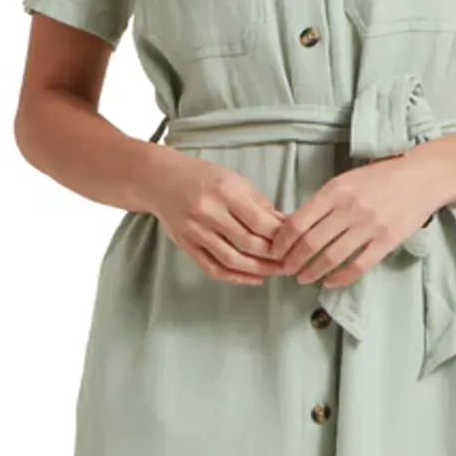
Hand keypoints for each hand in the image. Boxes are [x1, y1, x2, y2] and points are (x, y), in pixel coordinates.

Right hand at [146, 150, 287, 283]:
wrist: (160, 180)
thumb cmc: (201, 177)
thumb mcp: (234, 179)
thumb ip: (259, 203)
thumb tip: (286, 223)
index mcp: (225, 191)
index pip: (260, 222)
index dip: (281, 236)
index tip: (295, 241)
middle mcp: (208, 212)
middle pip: (249, 243)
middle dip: (274, 256)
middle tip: (291, 260)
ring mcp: (195, 231)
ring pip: (232, 260)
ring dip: (259, 270)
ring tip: (277, 271)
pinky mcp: (186, 245)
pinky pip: (213, 268)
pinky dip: (235, 277)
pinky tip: (253, 279)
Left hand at [266, 154, 442, 288]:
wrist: (422, 177)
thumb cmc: (381, 176)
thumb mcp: (346, 179)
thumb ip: (324, 200)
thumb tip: (295, 224)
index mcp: (335, 190)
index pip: (298, 221)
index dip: (282, 241)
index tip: (275, 251)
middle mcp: (350, 208)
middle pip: (311, 242)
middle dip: (293, 261)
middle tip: (285, 270)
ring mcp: (369, 226)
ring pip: (331, 257)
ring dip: (312, 272)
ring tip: (303, 278)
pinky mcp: (386, 241)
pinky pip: (358, 266)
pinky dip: (340, 278)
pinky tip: (330, 282)